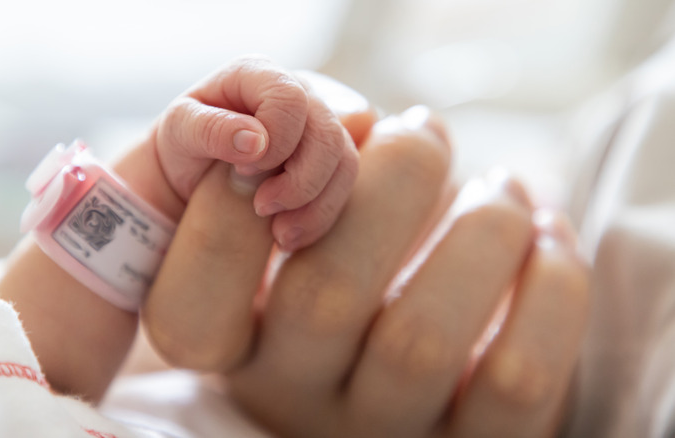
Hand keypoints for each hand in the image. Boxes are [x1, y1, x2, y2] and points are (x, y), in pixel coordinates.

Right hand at [143, 82, 589, 436]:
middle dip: (389, 183)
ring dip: (480, 228)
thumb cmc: (353, 285)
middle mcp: (300, 401)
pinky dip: (550, 286)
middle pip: (323, 298)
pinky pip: (514, 376)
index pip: (190, 310)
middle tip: (422, 128)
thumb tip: (363, 123)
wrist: (430, 385)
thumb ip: (302, 189)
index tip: (290, 143)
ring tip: (502, 185)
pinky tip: (546, 236)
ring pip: (421, 339)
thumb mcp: (298, 253)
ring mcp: (385, 431)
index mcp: (239, 355)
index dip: (226, 215)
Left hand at [154, 56, 361, 250]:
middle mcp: (298, 94)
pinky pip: (343, 189)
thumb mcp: (179, 131)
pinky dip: (319, 218)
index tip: (243, 169)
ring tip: (277, 233)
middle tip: (262, 207)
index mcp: (259, 74)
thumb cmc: (183, 144)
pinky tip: (287, 236)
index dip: (276, 140)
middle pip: (328, 135)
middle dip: (299, 181)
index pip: (291, 99)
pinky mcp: (329, 162)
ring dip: (314, 206)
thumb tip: (256, 140)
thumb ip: (211, 129)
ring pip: (345, 164)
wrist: (190, 175)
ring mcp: (319, 127)